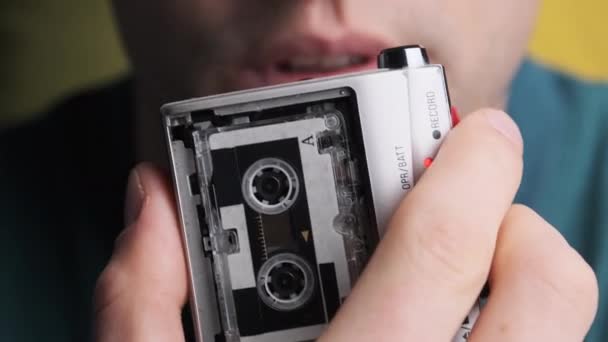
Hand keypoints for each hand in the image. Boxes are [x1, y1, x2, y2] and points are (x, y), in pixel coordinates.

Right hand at [94, 110, 597, 341]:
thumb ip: (140, 302)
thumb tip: (151, 205)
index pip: (441, 247)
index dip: (470, 167)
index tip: (475, 131)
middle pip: (548, 286)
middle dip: (515, 224)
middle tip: (458, 218)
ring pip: (561, 338)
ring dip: (515, 289)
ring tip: (444, 288)